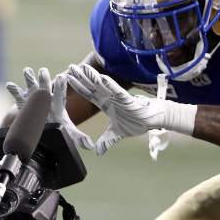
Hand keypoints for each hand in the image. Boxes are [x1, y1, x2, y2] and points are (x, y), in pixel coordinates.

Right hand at [6, 66, 93, 150]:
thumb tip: (89, 145)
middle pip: (45, 86)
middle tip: (43, 71)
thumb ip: (77, 136)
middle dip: (44, 79)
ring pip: (31, 87)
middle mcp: (46, 98)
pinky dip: (14, 90)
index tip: (62, 77)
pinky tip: (9, 85)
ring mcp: (34, 98)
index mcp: (57, 103)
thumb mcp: (67, 130)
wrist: (43, 123)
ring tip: (27, 70)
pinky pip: (18, 96)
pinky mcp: (23, 102)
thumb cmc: (56, 125)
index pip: (60, 93)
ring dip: (29, 79)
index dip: (61, 86)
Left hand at [62, 63, 195, 155]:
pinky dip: (109, 85)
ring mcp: (117, 97)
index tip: (67, 79)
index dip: (78, 87)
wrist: (153, 120)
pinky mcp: (127, 99)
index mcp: (105, 103)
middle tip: (69, 67)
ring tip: (81, 68)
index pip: (88, 94)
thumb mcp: (117, 134)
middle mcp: (109, 97)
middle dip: (81, 77)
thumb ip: (106, 141)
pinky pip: (116, 91)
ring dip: (91, 77)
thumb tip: (98, 152)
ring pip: (102, 85)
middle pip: (92, 86)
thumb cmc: (137, 122)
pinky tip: (101, 78)